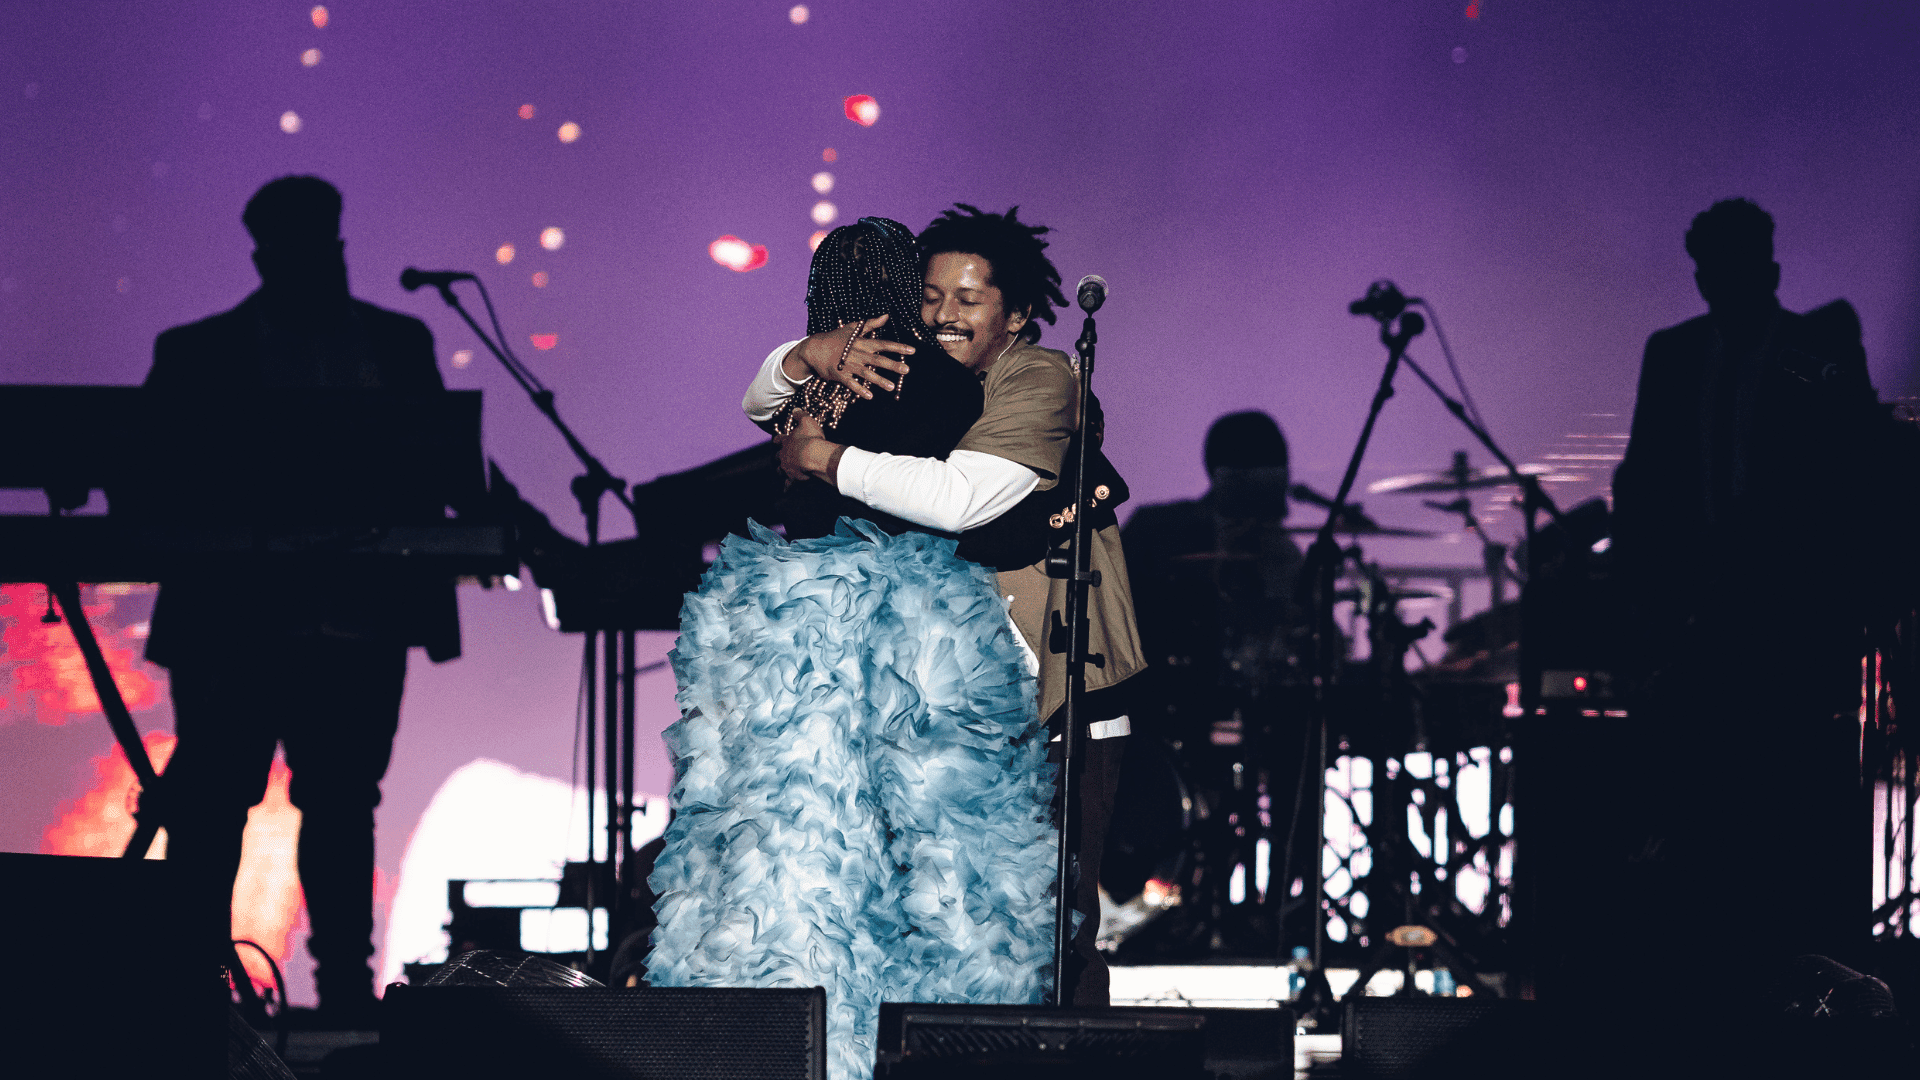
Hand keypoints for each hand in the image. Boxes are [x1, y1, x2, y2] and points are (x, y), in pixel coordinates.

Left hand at [775, 412, 844, 483]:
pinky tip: (785, 490)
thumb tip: (795, 409)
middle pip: (777, 456)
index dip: (778, 440)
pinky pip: (788, 484)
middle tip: (778, 457)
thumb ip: (800, 415)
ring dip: (781, 470)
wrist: (814, 456)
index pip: (779, 440)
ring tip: (781, 471)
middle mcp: (784, 455)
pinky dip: (787, 487)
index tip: (776, 440)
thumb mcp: (807, 422)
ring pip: (780, 470)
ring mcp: (787, 467)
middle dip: (778, 456)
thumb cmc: (811, 438)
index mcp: (787, 442)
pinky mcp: (793, 478)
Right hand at [786, 314, 912, 399]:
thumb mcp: (852, 328)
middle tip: (906, 370)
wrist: (813, 348)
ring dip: (879, 380)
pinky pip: (851, 384)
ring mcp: (848, 365)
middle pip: (877, 360)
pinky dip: (860, 389)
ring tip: (892, 387)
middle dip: (892, 365)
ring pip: (866, 373)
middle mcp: (856, 353)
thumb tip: (886, 316)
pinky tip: (870, 396)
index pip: (883, 344)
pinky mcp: (839, 375)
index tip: (912, 350)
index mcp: (861, 342)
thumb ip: (870, 324)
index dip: (898, 347)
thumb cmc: (835, 338)